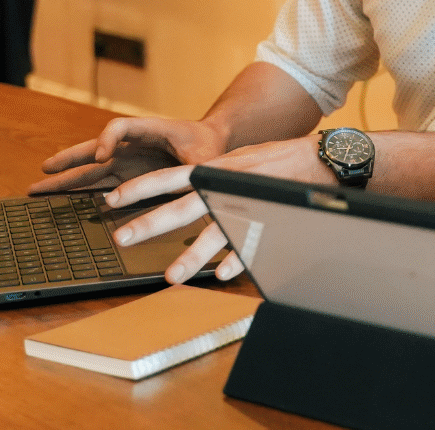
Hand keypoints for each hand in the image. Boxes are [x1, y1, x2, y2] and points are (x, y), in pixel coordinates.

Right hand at [30, 117, 228, 195]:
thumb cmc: (208, 147)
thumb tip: (194, 185)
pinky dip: (80, 190)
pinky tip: (61, 200)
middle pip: (94, 147)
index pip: (121, 127)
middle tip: (45, 169)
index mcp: (150, 130)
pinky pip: (99, 182)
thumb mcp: (205, 158)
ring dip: (65, 177)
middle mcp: (132, 144)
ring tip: (37, 187)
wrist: (212, 143)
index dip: (108, 139)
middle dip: (69, 158)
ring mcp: (127, 160)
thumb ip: (195, 171)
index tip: (101, 155)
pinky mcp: (127, 175)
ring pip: (90, 168)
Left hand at [109, 135, 336, 284]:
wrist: (323, 157)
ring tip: (171, 276)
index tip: (112, 199)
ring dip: (191, 256)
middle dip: (149, 223)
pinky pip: (250, 244)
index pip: (170, 177)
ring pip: (214, 232)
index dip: (140, 188)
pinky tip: (225, 274)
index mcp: (217, 169)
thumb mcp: (240, 162)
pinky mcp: (269, 219)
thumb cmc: (281, 161)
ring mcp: (247, 203)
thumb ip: (216, 177)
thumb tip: (190, 189)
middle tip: (122, 238)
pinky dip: (237, 259)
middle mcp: (226, 184)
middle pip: (182, 206)